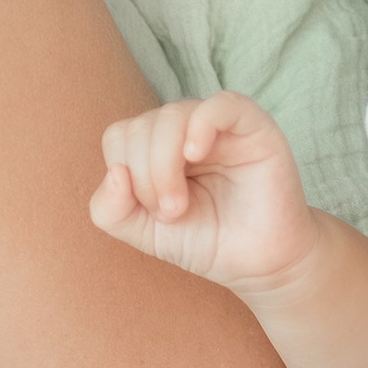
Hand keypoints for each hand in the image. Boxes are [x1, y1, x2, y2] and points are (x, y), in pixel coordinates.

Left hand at [90, 92, 320, 294]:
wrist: (257, 262)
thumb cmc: (205, 241)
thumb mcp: (143, 233)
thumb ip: (110, 210)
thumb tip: (114, 172)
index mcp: (156, 148)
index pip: (119, 136)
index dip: (125, 174)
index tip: (152, 213)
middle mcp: (184, 130)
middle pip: (140, 126)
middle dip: (145, 177)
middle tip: (171, 213)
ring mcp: (217, 125)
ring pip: (171, 115)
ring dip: (164, 166)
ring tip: (180, 206)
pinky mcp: (252, 126)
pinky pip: (220, 105)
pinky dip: (200, 126)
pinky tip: (196, 155)